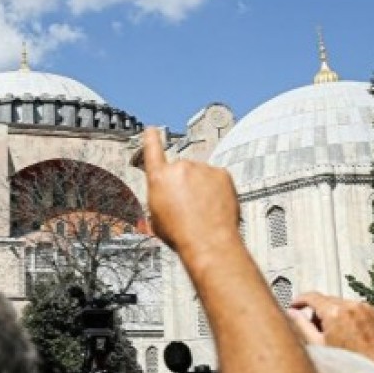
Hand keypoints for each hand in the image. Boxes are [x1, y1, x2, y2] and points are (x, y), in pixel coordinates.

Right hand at [139, 127, 238, 255]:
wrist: (208, 243)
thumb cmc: (181, 235)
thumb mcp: (157, 218)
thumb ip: (160, 198)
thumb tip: (167, 196)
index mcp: (159, 178)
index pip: (152, 151)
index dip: (152, 139)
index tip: (152, 129)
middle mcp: (179, 167)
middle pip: (182, 170)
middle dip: (185, 184)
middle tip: (189, 207)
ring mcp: (202, 168)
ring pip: (201, 175)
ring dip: (202, 188)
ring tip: (203, 211)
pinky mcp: (221, 173)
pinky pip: (217, 179)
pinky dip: (218, 190)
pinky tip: (216, 207)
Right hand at [292, 293, 373, 364]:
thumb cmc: (350, 362)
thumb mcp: (319, 345)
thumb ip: (301, 326)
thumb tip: (291, 313)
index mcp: (335, 313)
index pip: (312, 296)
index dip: (300, 300)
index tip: (295, 305)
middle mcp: (351, 306)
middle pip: (326, 300)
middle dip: (319, 311)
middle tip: (317, 329)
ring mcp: (364, 307)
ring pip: (340, 303)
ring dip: (334, 313)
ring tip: (336, 334)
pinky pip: (355, 307)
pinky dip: (349, 315)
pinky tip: (350, 332)